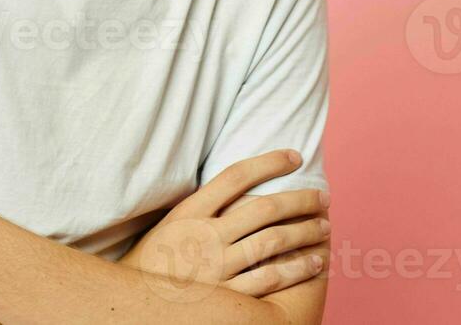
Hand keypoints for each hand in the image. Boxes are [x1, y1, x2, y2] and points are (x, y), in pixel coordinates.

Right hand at [119, 149, 329, 298]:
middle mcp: (205, 234)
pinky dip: (297, 268)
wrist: (136, 305)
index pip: (236, 175)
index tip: (295, 156)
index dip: (270, 162)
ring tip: (324, 227)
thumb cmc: (154, 261)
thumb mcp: (170, 224)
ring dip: (305, 232)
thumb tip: (238, 185)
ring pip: (273, 242)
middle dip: (300, 200)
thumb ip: (201, 206)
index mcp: (190, 211)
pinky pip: (270, 278)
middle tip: (322, 197)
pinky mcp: (227, 295)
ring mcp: (217, 266)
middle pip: (264, 208)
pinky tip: (315, 261)